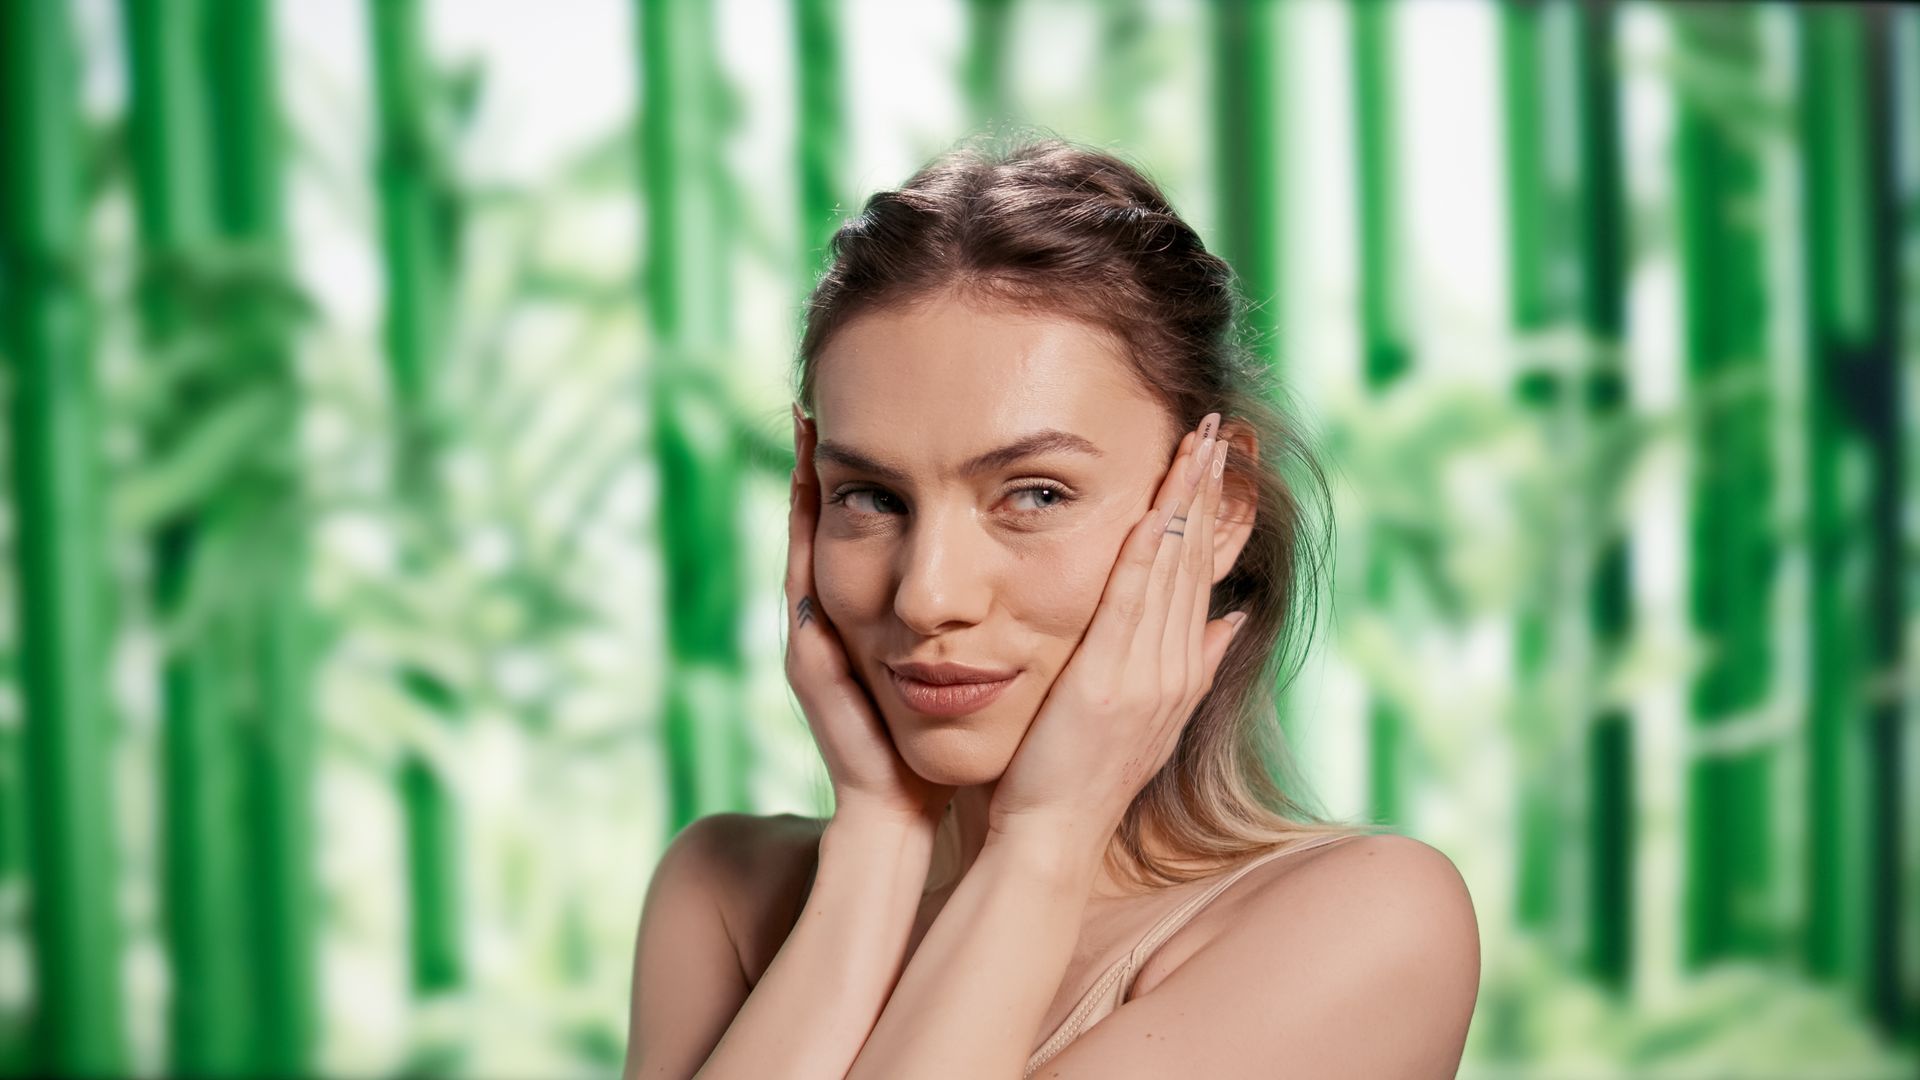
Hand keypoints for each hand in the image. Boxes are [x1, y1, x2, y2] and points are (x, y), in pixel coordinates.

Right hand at [784, 405, 956, 827]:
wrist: (906, 813)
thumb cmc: (944, 746)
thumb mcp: (966, 669)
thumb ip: (981, 623)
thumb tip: (1027, 573)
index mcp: (873, 622)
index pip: (868, 535)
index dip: (860, 483)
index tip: (864, 419)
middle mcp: (835, 624)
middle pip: (823, 530)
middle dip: (821, 470)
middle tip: (817, 405)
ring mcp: (815, 640)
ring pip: (805, 547)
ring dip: (804, 490)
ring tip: (809, 429)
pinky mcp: (811, 662)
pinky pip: (801, 585)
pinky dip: (801, 537)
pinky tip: (807, 494)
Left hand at [988, 411, 1246, 842]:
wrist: (1055, 834)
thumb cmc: (1080, 776)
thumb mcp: (1149, 715)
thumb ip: (1193, 663)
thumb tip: (1232, 615)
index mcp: (1181, 670)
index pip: (1201, 572)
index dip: (1212, 511)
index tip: (1220, 458)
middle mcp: (1174, 666)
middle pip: (1194, 558)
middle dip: (1206, 488)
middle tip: (1216, 425)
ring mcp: (1145, 673)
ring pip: (1169, 569)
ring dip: (1183, 501)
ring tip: (1197, 443)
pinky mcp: (1108, 679)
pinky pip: (1128, 601)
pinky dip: (1141, 552)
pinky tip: (1150, 509)